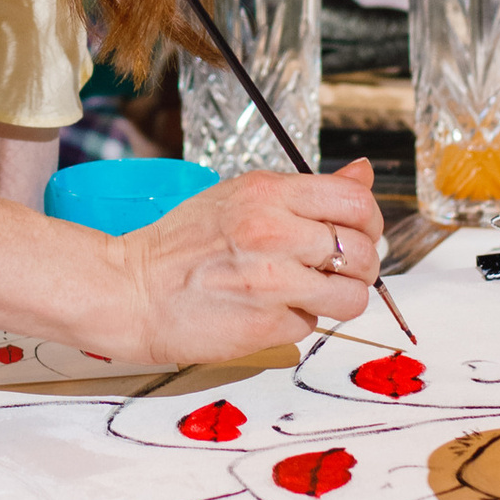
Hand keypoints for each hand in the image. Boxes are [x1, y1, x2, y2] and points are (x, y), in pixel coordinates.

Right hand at [100, 154, 384, 366]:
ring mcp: (273, 282)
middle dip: (359, 266)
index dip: (369, 222)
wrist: (130, 290)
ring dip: (338, 299)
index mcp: (268, 193)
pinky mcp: (267, 326)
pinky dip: (298, 321)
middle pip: (362, 252)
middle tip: (336, 270)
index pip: (356, 201)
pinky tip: (268, 310)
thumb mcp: (240, 196)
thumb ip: (306, 191)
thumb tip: (364, 174)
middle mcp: (274, 233)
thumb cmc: (180, 245)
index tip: (358, 232)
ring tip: (309, 294)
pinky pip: (312, 326)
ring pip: (351, 296)